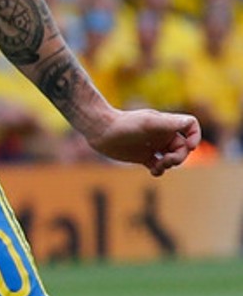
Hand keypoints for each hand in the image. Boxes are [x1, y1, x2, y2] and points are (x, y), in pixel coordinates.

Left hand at [86, 105, 200, 176]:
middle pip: (183, 147)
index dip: (195, 136)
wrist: (100, 130)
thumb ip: (170, 123)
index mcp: (167, 124)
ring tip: (158, 166)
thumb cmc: (125, 124)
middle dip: (179, 157)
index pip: (191, 127)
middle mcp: (162, 134)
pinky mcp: (143, 156)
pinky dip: (159, 171)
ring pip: (172, 158)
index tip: (189, 146)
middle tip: (166, 161)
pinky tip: (153, 172)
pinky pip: (158, 166)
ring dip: (169, 165)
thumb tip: (191, 123)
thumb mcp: (149, 123)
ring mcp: (153, 146)